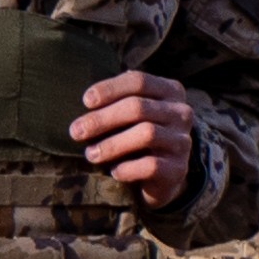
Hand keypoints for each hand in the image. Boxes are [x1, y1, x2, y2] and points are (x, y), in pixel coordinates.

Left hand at [71, 70, 203, 202]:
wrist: (162, 176)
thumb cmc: (137, 136)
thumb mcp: (132, 114)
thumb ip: (117, 101)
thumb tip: (85, 100)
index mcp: (170, 91)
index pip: (139, 82)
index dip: (110, 89)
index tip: (86, 101)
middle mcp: (181, 113)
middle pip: (138, 108)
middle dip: (102, 119)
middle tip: (76, 131)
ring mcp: (182, 141)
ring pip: (146, 134)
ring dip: (112, 144)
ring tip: (90, 154)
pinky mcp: (179, 168)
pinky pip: (152, 165)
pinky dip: (128, 168)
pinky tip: (113, 172)